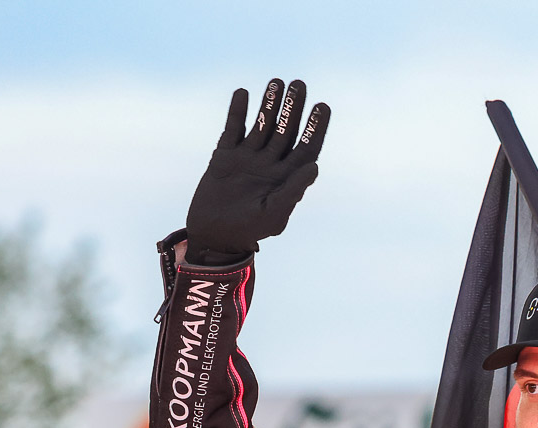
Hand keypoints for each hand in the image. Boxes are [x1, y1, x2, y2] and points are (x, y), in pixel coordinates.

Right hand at [186, 77, 330, 263]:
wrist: (214, 234)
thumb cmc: (249, 230)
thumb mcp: (274, 213)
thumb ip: (293, 190)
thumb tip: (314, 167)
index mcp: (287, 177)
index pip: (307, 148)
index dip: (316, 128)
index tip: (324, 106)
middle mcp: (271, 163)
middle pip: (286, 130)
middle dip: (294, 108)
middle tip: (300, 84)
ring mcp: (249, 157)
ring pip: (262, 124)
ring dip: (269, 104)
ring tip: (276, 82)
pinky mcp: (226, 154)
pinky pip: (233, 127)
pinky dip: (238, 111)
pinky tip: (243, 93)